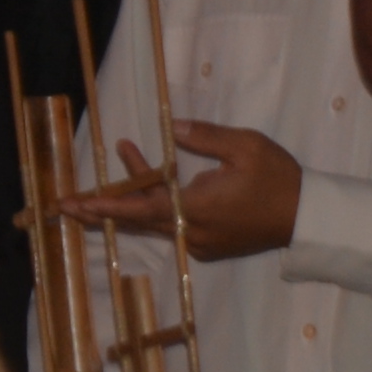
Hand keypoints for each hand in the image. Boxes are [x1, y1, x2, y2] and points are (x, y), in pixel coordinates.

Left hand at [59, 123, 307, 258]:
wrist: (305, 217)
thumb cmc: (277, 178)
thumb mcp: (245, 147)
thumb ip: (205, 137)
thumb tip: (172, 129)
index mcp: (197, 209)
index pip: (142, 208)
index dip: (107, 205)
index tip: (77, 204)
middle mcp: (190, 231)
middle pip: (137, 220)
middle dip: (101, 208)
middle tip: (65, 204)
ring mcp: (198, 241)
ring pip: (153, 219)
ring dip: (132, 195)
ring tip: (118, 158)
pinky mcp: (207, 242)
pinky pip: (171, 222)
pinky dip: (156, 201)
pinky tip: (153, 174)